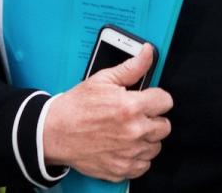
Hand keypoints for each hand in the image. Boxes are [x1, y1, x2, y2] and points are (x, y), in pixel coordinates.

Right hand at [42, 44, 171, 181]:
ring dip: (146, 139)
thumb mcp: (102, 80)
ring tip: (127, 131)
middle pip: (164, 126)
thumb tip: (147, 53)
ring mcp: (129, 152)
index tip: (148, 99)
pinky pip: (144, 165)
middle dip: (152, 118)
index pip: (166, 101)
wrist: (55, 132)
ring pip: (156, 146)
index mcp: (130, 106)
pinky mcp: (122, 169)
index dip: (156, 98)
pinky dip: (137, 157)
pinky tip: (124, 146)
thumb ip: (131, 67)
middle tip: (135, 115)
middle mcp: (133, 131)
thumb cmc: (76, 106)